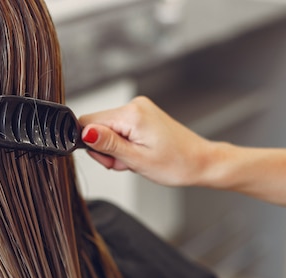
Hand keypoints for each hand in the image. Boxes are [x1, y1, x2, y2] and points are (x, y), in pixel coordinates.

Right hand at [79, 96, 216, 186]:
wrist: (200, 161)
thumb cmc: (176, 164)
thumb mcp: (137, 160)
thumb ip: (108, 144)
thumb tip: (84, 132)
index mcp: (132, 114)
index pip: (88, 122)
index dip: (92, 145)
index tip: (110, 159)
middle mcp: (135, 105)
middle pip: (98, 126)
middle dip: (106, 149)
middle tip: (126, 162)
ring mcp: (140, 109)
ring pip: (109, 129)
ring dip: (117, 149)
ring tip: (136, 160)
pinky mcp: (144, 115)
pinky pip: (122, 129)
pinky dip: (126, 144)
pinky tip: (140, 153)